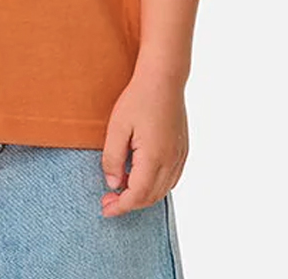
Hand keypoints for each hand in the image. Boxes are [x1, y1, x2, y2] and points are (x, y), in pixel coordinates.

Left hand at [100, 71, 188, 216]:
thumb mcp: (117, 127)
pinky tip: (140, 177)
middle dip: (129, 204)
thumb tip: (113, 183)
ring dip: (142, 196)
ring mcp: (180, 156)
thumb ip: (112, 158)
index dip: (120, 206)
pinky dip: (155, 186)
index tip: (105, 209)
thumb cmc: (138, 98)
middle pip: (150, 197)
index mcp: (154, 158)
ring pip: (163, 190)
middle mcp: (171, 161)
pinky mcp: (182, 150)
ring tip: (121, 189)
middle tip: (108, 200)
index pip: (137, 195)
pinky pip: (171, 179)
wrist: (164, 78)